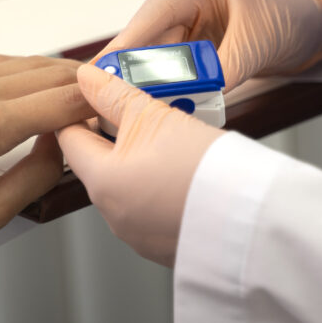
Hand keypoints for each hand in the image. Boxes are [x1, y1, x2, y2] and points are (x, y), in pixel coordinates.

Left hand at [0, 55, 92, 275]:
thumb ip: (35, 177)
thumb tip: (60, 150)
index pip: (63, 100)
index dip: (97, 104)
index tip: (114, 113)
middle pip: (49, 72)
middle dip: (84, 84)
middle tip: (107, 98)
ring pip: (23, 62)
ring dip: (56, 73)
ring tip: (79, 89)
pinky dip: (25, 70)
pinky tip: (35, 83)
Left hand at [57, 64, 222, 266]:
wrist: (252, 215)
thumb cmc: (205, 168)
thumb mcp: (155, 115)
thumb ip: (114, 94)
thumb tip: (89, 78)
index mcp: (101, 182)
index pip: (68, 139)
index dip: (77, 110)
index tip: (93, 94)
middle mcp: (113, 214)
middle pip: (98, 162)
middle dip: (115, 132)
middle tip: (138, 108)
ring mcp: (139, 234)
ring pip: (126, 184)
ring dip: (139, 159)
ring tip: (169, 136)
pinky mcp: (164, 245)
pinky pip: (150, 207)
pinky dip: (158, 187)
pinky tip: (182, 170)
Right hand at [101, 0, 321, 89]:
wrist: (308, 21)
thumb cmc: (287, 19)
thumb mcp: (255, 46)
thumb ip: (218, 73)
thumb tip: (184, 100)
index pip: (152, 13)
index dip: (124, 45)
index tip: (100, 72)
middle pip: (144, 32)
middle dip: (128, 68)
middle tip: (106, 100)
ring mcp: (181, 10)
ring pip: (150, 49)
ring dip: (143, 78)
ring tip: (126, 107)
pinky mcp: (185, 31)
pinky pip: (164, 59)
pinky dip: (160, 82)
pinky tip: (151, 101)